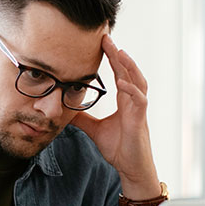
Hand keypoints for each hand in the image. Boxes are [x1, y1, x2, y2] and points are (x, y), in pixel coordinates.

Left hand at [70, 34, 158, 196]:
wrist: (131, 168)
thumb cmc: (119, 148)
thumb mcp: (94, 130)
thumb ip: (82, 119)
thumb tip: (65, 111)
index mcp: (124, 100)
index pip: (119, 73)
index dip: (111, 58)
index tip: (101, 42)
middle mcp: (133, 101)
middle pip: (128, 71)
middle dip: (117, 54)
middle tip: (106, 37)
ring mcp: (139, 109)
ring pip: (137, 81)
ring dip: (128, 66)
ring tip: (118, 52)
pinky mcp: (140, 120)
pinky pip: (139, 100)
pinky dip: (131, 90)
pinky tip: (121, 82)